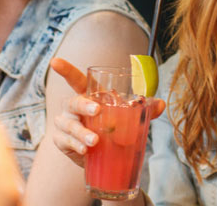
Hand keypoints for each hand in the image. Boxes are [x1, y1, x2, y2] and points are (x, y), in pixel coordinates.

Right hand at [49, 58, 164, 167]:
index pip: (75, 81)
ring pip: (69, 125)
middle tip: (97, 110)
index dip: (65, 70)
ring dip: (82, 132)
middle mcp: (72, 108)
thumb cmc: (112, 128)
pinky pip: (66, 141)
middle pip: (73, 102)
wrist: (102, 154)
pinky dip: (76, 145)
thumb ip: (144, 110)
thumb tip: (161, 104)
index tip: (55, 61)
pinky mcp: (62, 141)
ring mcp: (65, 124)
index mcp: (88, 96)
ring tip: (95, 140)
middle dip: (84, 105)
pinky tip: (85, 150)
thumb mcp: (129, 118)